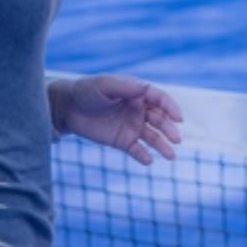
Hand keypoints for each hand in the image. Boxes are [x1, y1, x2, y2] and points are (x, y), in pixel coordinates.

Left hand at [52, 74, 182, 164]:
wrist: (67, 108)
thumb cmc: (87, 91)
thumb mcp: (104, 85)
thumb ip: (124, 87)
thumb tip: (145, 87)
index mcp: (137, 94)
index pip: (160, 99)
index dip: (171, 108)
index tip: (178, 118)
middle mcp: (138, 110)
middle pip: (160, 120)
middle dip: (169, 129)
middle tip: (176, 139)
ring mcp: (131, 126)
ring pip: (152, 136)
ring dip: (162, 145)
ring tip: (171, 156)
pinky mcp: (122, 140)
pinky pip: (136, 149)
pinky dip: (143, 155)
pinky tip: (148, 161)